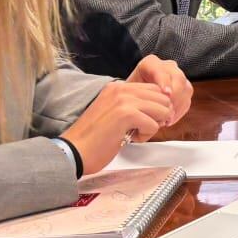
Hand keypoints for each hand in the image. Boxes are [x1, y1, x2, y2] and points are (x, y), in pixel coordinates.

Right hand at [62, 82, 176, 174]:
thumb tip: (163, 108)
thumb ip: (134, 105)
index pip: (155, 90)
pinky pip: (154, 125)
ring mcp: (123, 100)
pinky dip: (145, 136)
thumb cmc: (94, 138)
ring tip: (132, 133)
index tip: (143, 121)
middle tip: (139, 129)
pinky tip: (128, 138)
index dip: (156, 108)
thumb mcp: (114, 112)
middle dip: (158, 117)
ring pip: (162, 110)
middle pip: (163, 98)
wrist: (73, 151)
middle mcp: (121, 88)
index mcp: (117, 87)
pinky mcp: (126, 114)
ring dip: (152, 126)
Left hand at [126, 55, 191, 124]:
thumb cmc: (127, 96)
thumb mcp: (126, 92)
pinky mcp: (184, 90)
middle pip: (178, 79)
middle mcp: (167, 67)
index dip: (165, 82)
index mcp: (151, 63)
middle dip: (175, 97)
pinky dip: (179, 112)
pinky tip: (169, 120)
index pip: (161, 70)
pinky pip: (187, 100)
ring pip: (186, 89)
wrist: (131, 99)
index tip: (166, 94)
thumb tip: (148, 105)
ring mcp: (177, 78)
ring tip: (166, 119)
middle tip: (167, 112)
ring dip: (177, 106)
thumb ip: (135, 94)